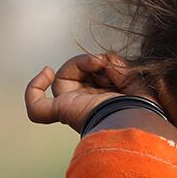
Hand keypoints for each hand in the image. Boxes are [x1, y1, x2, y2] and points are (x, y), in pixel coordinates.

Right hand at [23, 52, 153, 132]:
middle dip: (89, 63)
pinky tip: (46, 72)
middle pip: (76, 77)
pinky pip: (36, 109)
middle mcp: (87, 107)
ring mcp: (72, 110)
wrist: (138, 119)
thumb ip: (117, 65)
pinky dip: (33, 89)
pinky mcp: (62, 112)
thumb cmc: (142, 108)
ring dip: (77, 64)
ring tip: (96, 63)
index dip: (97, 66)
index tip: (107, 59)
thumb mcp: (134, 79)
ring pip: (61, 81)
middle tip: (105, 62)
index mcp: (104, 103)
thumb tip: (103, 58)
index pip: (92, 80)